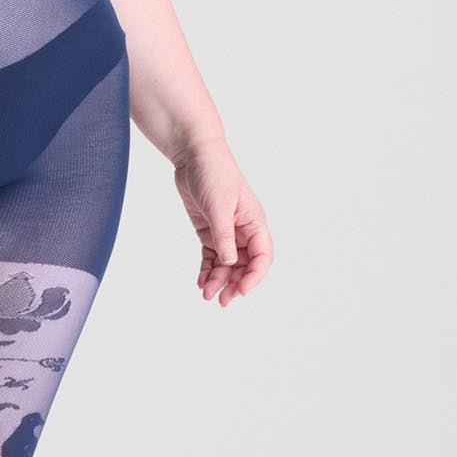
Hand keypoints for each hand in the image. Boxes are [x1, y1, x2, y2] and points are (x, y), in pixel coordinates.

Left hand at [171, 138, 272, 304]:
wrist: (194, 155)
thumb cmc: (214, 173)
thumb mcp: (219, 206)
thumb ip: (224, 236)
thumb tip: (229, 263)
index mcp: (255, 223)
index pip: (262, 256)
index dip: (255, 276)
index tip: (243, 290)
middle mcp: (243, 230)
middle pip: (244, 265)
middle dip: (235, 284)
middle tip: (222, 300)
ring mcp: (226, 232)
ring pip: (227, 265)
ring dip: (219, 280)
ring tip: (206, 295)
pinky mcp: (209, 231)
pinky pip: (212, 257)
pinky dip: (207, 270)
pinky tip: (201, 281)